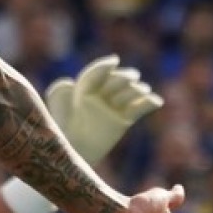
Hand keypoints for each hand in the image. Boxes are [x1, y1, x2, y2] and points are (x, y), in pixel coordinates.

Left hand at [46, 55, 163, 163]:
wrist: (72, 150)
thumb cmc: (61, 127)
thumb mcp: (55, 107)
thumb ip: (59, 91)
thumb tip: (68, 83)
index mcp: (84, 87)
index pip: (98, 73)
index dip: (105, 66)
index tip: (114, 62)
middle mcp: (101, 94)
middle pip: (117, 80)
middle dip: (124, 78)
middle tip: (131, 79)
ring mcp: (114, 106)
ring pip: (131, 92)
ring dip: (137, 89)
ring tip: (141, 92)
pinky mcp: (124, 119)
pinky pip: (140, 108)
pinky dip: (149, 103)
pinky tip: (156, 101)